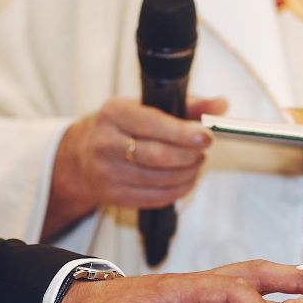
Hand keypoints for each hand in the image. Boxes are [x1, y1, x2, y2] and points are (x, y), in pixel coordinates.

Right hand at [42, 95, 226, 238]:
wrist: (81, 156)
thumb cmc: (120, 127)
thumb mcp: (146, 105)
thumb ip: (187, 104)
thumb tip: (220, 105)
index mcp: (114, 113)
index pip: (153, 124)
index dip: (183, 133)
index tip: (206, 137)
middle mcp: (106, 143)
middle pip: (157, 156)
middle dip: (188, 156)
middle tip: (203, 152)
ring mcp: (107, 172)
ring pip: (158, 180)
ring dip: (187, 174)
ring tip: (196, 164)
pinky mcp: (113, 196)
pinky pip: (154, 198)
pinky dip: (178, 190)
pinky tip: (185, 180)